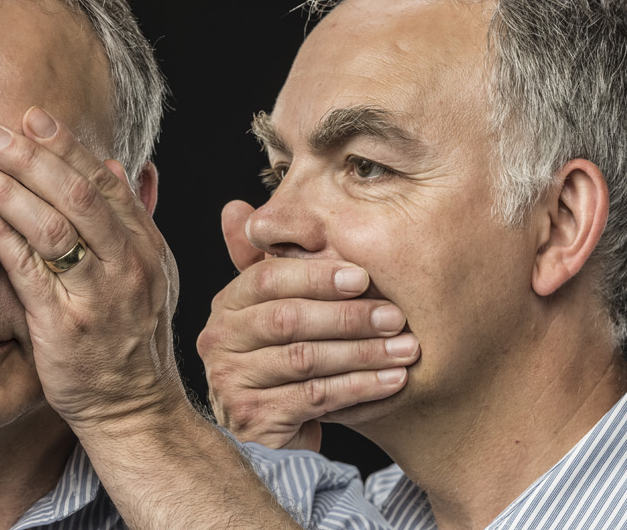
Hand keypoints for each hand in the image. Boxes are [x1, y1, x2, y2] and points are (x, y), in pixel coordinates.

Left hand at [0, 106, 182, 428]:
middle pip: (78, 193)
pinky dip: (0, 232)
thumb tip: (122, 163)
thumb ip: (133, 219)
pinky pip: (28, 268)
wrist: (132, 407)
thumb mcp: (149, 274)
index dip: (66, 145)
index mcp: (145, 246)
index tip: (31, 115)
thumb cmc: (128, 338)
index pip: (105, 180)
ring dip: (6, 186)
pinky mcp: (64, 325)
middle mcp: (128, 264)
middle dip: (30, 155)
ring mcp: (98, 295)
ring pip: (53, 225)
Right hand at [195, 200, 418, 449]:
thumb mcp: (270, 305)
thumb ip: (262, 259)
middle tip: (397, 317)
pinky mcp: (253, 417)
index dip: (316, 276)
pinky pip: (314, 398)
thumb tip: (235, 207)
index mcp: (226, 305)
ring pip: (305, 360)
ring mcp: (231, 381)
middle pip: (288, 320)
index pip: (266, 279)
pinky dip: (358, 389)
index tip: (363, 277)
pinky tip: (392, 382)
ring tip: (406, 350)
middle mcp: (219, 341)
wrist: (264, 420)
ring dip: (363, 354)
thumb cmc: (278, 351)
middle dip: (348, 317)